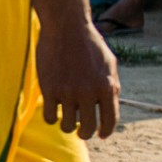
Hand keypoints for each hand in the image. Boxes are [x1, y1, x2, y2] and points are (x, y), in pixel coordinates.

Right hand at [36, 16, 119, 139]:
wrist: (67, 27)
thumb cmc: (90, 44)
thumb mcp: (109, 63)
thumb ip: (112, 86)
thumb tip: (110, 110)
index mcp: (107, 86)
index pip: (110, 121)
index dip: (105, 132)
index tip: (101, 135)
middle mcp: (89, 92)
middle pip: (86, 129)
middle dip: (84, 132)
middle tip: (81, 129)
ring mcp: (68, 92)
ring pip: (66, 127)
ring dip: (67, 124)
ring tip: (67, 114)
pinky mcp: (50, 90)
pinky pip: (50, 118)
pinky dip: (52, 117)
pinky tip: (54, 108)